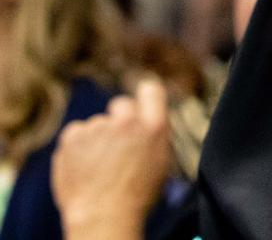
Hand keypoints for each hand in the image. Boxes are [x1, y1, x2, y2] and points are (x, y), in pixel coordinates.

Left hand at [51, 77, 171, 239]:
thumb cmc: (135, 197)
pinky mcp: (73, 136)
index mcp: (155, 126)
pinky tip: (81, 166)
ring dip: (96, 138)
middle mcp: (128, 121)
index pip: (151, 90)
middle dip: (118, 120)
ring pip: (96, 124)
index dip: (144, 96)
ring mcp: (99, 127)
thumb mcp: (159, 162)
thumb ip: (153, 134)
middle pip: (121, 104)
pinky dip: (76, 146)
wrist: (103, 219)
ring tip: (97, 167)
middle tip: (115, 146)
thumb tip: (144, 120)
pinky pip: (75, 133)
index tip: (138, 107)